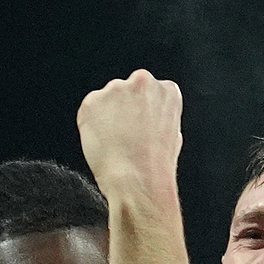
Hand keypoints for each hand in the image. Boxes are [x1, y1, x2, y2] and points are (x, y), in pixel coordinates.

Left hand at [77, 69, 182, 192]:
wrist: (137, 181)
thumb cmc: (156, 164)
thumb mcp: (173, 135)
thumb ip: (160, 115)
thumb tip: (148, 117)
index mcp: (167, 91)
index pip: (152, 90)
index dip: (146, 109)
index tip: (143, 122)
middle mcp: (141, 82)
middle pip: (128, 89)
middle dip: (126, 107)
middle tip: (129, 133)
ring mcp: (115, 90)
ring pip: (108, 98)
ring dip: (108, 115)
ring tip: (117, 141)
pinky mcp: (92, 101)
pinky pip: (90, 110)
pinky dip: (92, 124)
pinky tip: (105, 142)